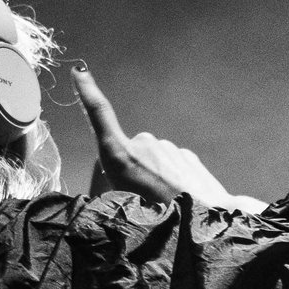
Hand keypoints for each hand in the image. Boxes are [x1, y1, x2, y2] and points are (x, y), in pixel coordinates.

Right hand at [72, 67, 265, 210]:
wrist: (208, 216)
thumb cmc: (160, 217)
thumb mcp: (121, 207)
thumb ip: (110, 189)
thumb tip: (111, 182)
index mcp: (121, 155)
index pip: (99, 116)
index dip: (87, 93)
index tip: (80, 72)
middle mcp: (142, 144)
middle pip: (128, 153)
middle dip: (130, 172)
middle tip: (140, 201)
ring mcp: (166, 147)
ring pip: (151, 160)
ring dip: (153, 177)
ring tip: (162, 203)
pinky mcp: (185, 154)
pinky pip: (169, 164)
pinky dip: (169, 179)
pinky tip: (178, 198)